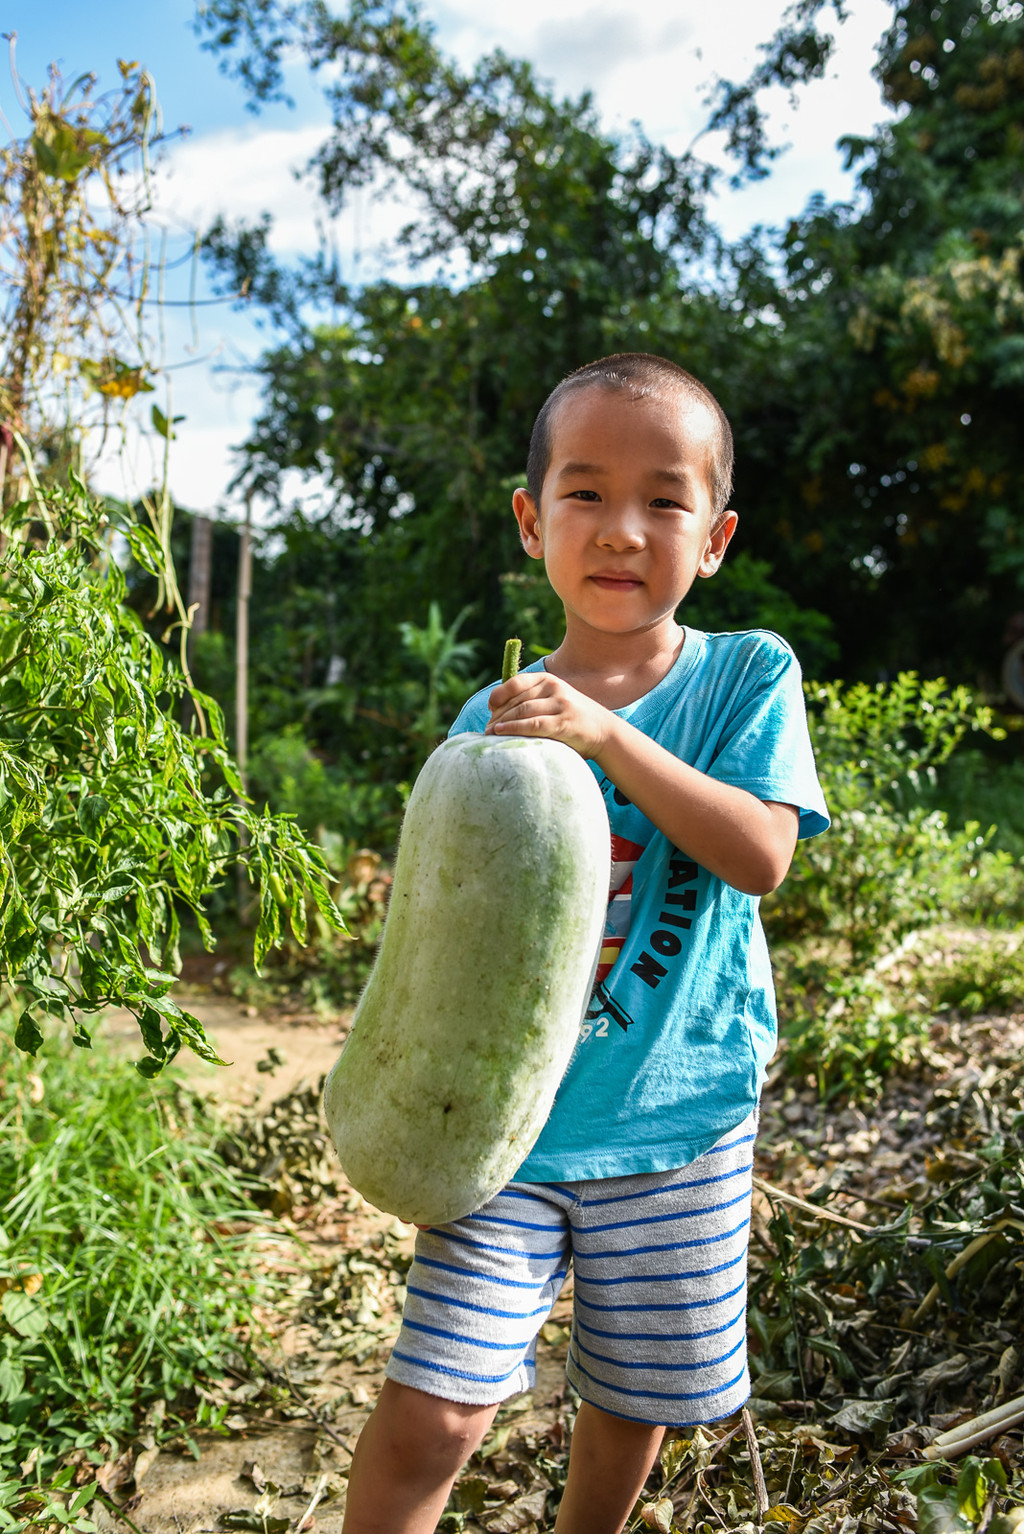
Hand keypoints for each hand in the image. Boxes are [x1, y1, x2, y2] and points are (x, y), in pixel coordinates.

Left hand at [485, 672, 612, 758]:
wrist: (604, 731)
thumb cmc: (571, 718)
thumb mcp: (553, 700)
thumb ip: (532, 699)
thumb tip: (496, 710)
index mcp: (548, 679)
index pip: (516, 683)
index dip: (499, 695)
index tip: (490, 708)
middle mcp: (554, 687)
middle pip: (516, 700)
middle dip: (498, 715)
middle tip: (487, 729)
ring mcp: (560, 704)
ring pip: (522, 711)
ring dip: (502, 723)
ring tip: (490, 734)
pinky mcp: (564, 723)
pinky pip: (534, 725)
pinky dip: (515, 728)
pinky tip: (502, 732)